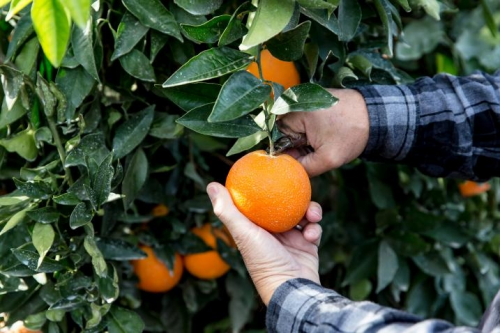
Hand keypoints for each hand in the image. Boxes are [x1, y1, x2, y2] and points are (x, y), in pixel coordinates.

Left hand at [207, 182, 321, 305]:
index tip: (267, 170)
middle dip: (292, 196)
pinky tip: (312, 233)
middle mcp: (272, 231)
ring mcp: (290, 237)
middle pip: (283, 204)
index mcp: (254, 228)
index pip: (257, 201)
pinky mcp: (307, 244)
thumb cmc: (264, 262)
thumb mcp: (243, 233)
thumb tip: (211, 184)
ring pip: (302, 213)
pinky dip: (315, 228)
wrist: (292, 288)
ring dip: (309, 210)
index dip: (261, 187)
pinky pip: (314, 227)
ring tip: (312, 215)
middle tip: (298, 188)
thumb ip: (227, 210)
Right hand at [278, 88, 369, 176]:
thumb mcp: (328, 159)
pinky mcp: (307, 101)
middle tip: (315, 153)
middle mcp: (292, 101)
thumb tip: (287, 173)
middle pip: (281, 134)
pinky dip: (307, 133)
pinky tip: (322, 136)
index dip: (286, 155)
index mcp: (293, 111)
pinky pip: (299, 123)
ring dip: (302, 142)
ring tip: (321, 143)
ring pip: (291, 130)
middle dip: (295, 148)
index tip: (302, 161)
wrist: (375, 115)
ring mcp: (299, 99)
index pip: (275, 140)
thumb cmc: (352, 133)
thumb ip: (304, 169)